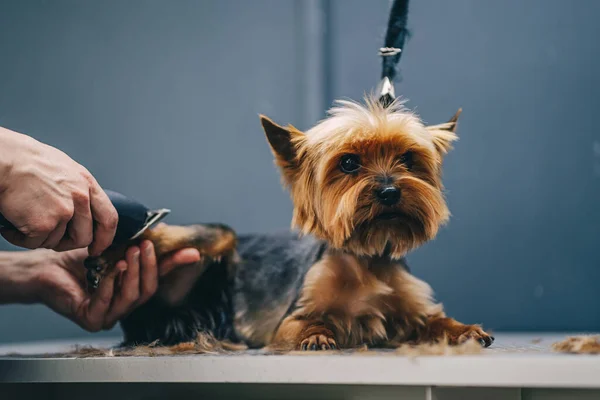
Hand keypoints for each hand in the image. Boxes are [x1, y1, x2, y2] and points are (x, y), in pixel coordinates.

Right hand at [0, 126, 116, 254]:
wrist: (3, 160)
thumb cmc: (27, 163)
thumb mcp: (65, 170)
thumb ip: (79, 190)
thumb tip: (86, 212)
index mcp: (87, 184)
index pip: (109, 219)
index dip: (104, 238)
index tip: (96, 248)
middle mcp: (80, 198)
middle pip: (84, 237)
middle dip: (66, 244)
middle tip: (47, 237)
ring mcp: (64, 211)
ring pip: (57, 242)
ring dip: (40, 238)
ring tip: (23, 221)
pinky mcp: (44, 223)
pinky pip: (36, 243)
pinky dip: (21, 239)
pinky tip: (12, 226)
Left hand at [31, 242, 199, 330]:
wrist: (47, 267)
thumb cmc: (80, 260)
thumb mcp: (118, 248)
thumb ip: (145, 248)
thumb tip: (174, 237)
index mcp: (131, 292)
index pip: (158, 280)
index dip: (172, 266)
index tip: (189, 252)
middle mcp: (122, 307)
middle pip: (146, 292)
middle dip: (149, 267)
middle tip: (145, 245)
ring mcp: (108, 316)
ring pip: (130, 298)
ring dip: (132, 274)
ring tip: (129, 252)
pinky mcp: (90, 320)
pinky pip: (106, 302)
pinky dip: (110, 283)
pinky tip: (111, 267)